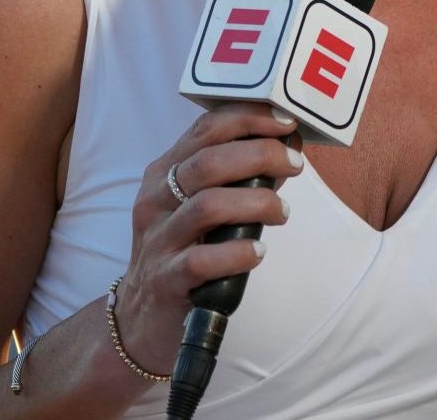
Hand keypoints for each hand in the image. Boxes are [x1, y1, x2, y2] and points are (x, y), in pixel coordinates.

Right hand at [115, 102, 304, 373]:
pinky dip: (237, 253)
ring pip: (207, 206)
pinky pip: (201, 260)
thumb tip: (285, 150)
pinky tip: (257, 252)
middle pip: (208, 162)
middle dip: (260, 155)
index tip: (286, 122)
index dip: (248, 119)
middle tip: (294, 164)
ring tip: (282, 211)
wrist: (143, 317)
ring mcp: (157, 240)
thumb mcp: (198, 206)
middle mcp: (155, 200)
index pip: (205, 130)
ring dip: (256, 203)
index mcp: (163, 173)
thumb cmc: (182, 251)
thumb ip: (234, 178)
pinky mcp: (165, 279)